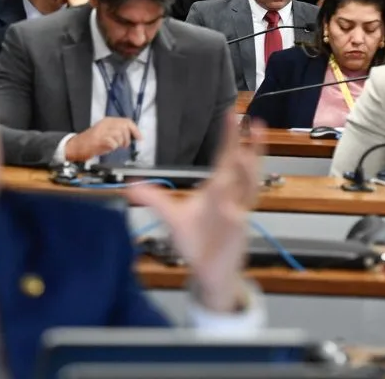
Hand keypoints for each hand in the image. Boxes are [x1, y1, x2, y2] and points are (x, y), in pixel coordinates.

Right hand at [63, 117, 141, 161]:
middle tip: (123, 145)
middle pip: (125, 127)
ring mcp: (102, 131)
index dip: (135, 130)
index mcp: (108, 121)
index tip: (139, 138)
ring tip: (114, 146)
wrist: (76, 146)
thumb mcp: (106, 132)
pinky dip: (114, 147)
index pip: (127, 121)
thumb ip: (118, 131)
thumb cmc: (92, 141)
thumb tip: (132, 135)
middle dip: (127, 138)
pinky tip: (109, 148)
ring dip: (120, 143)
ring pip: (120, 134)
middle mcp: (105, 124)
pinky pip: (113, 143)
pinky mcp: (99, 140)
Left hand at [131, 113, 263, 312]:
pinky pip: (237, 217)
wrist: (207, 270)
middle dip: (250, 146)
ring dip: (248, 171)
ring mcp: (236, 212)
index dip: (229, 137)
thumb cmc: (195, 240)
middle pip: (243, 166)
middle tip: (254, 124)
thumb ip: (152, 198)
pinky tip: (231, 203)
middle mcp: (230, 196)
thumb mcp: (170, 215)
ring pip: (247, 188)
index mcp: (217, 187)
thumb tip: (130, 186)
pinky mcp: (236, 231)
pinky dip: (234, 209)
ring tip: (247, 152)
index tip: (232, 115)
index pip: (225, 156)